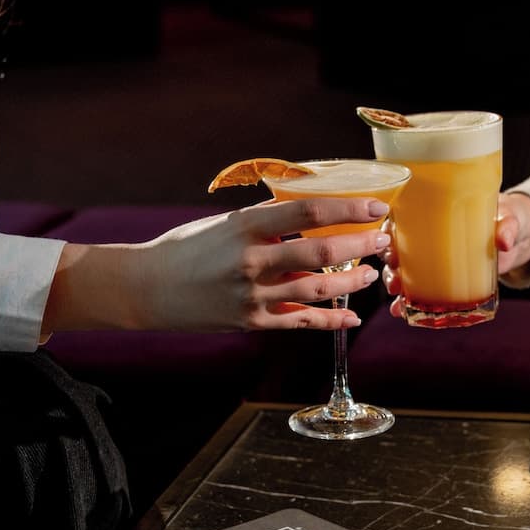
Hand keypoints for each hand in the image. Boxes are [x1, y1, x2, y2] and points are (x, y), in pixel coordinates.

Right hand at [43, 197, 391, 333]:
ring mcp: (252, 295)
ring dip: (352, 283)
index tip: (378, 207)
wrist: (146, 289)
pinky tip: (352, 317)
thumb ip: (267, 220)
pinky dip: (330, 321)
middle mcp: (251, 261)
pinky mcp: (251, 322)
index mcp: (245, 226)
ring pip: (317, 290)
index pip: (308, 212)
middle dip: (361, 246)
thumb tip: (312, 209)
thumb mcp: (226, 223)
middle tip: (383, 240)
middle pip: (321, 253)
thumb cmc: (188, 249)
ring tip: (371, 275)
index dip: (348, 209)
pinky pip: (301, 321)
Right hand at [381, 191, 529, 317]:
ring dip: (396, 285)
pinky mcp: (444, 280)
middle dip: (390, 265)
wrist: (521, 237)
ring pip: (403, 272)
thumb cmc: (509, 217)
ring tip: (398, 297)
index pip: (403, 218)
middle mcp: (429, 238)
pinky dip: (409, 303)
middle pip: (398, 248)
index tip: (388, 241)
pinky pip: (421, 291)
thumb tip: (504, 241)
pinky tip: (403, 311)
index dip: (390, 230)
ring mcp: (435, 261)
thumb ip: (508, 226)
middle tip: (395, 277)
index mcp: (437, 213)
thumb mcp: (510, 217)